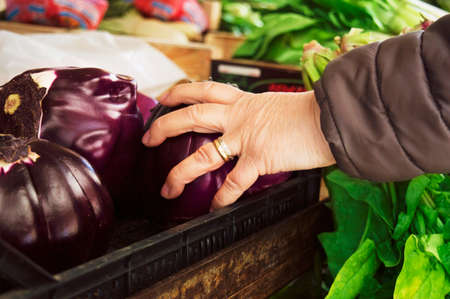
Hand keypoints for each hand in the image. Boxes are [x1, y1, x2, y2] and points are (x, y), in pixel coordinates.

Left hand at [142, 82, 334, 210]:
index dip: (180, 92)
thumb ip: (259, 115)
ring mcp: (246, 138)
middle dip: (164, 127)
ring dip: (180, 173)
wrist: (331, 116)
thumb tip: (256, 126)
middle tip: (148, 137)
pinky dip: (223, 198)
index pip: (204, 90)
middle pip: (191, 116)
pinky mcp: (259, 158)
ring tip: (167, 188)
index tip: (165, 98)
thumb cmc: (311, 112)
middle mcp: (239, 117)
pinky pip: (234, 183)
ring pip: (202, 155)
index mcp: (244, 101)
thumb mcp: (278, 105)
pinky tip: (214, 208)